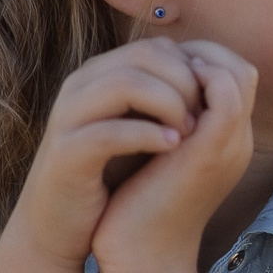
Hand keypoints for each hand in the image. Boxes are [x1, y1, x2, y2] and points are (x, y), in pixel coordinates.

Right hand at [0, 41, 207, 269]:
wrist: (58, 225)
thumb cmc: (108, 175)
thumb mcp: (141, 128)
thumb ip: (164, 99)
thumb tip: (214, 78)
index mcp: (101, 75)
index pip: (157, 48)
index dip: (193, 70)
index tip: (212, 103)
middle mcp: (82, 86)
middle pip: (144, 56)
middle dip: (186, 83)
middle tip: (207, 116)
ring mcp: (70, 116)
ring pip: (125, 83)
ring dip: (170, 104)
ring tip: (193, 132)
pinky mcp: (66, 152)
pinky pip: (109, 131)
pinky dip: (147, 136)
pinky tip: (173, 148)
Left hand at [91, 40, 256, 272]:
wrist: (141, 257)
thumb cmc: (141, 213)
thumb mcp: (158, 160)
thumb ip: (165, 127)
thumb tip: (147, 91)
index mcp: (228, 144)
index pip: (235, 79)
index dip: (201, 60)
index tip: (161, 65)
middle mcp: (238, 141)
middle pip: (242, 69)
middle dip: (201, 53)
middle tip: (160, 60)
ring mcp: (230, 144)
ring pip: (238, 71)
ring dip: (199, 60)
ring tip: (160, 70)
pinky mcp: (213, 147)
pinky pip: (224, 89)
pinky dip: (196, 75)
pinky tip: (159, 84)